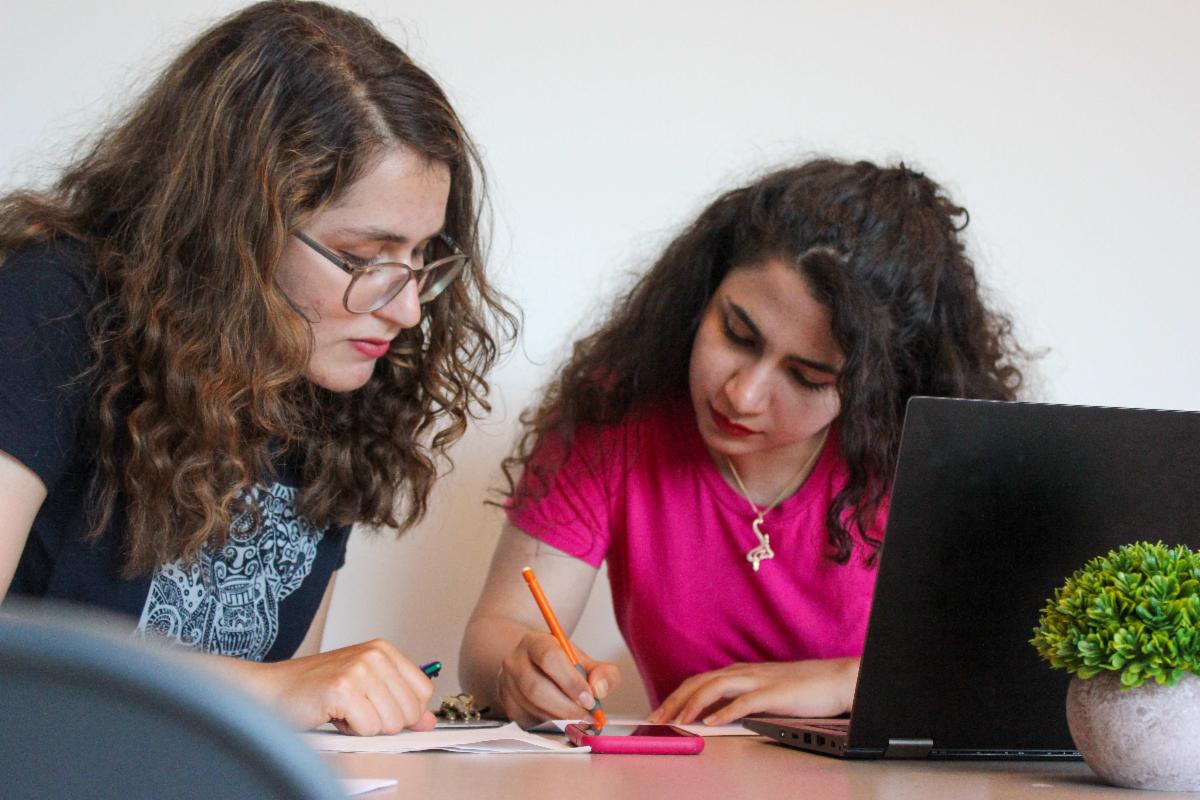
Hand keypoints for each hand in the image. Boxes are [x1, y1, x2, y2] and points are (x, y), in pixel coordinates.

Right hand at [251, 639, 436, 734]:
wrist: (271, 690)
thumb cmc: (315, 689)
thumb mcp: (365, 688)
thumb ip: (399, 702)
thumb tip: (428, 720)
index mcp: (383, 650)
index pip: (423, 692)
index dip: (404, 711)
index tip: (378, 707)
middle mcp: (374, 655)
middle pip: (409, 711)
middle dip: (382, 721)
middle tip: (354, 708)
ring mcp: (359, 670)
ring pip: (391, 723)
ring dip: (364, 726)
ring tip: (342, 709)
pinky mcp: (343, 689)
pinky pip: (368, 728)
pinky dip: (350, 730)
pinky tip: (333, 714)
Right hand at [495, 630, 620, 728]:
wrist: (532, 667)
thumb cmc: (560, 664)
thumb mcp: (584, 661)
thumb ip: (602, 672)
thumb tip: (599, 689)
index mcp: (535, 642)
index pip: (549, 658)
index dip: (571, 681)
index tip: (590, 698)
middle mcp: (515, 661)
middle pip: (537, 688)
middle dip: (567, 707)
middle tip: (588, 716)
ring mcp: (508, 684)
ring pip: (533, 708)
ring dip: (561, 719)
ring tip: (580, 720)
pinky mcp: (508, 706)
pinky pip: (529, 721)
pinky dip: (551, 726)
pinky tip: (564, 721)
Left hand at [647, 657, 859, 725]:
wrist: (837, 680)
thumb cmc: (803, 689)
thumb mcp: (763, 692)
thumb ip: (739, 700)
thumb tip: (714, 716)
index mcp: (740, 672)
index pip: (699, 681)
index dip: (675, 696)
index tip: (658, 713)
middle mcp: (744, 673)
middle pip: (700, 682)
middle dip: (674, 700)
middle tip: (656, 719)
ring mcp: (759, 681)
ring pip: (716, 687)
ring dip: (694, 704)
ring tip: (679, 719)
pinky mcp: (774, 693)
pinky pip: (745, 702)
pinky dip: (726, 711)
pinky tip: (713, 723)